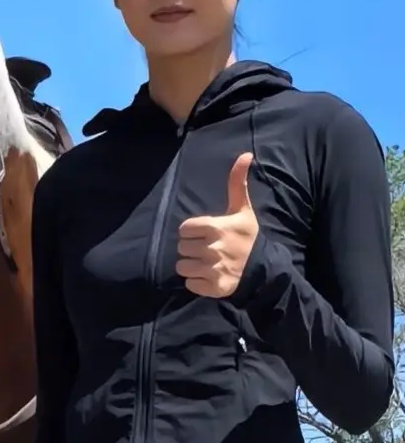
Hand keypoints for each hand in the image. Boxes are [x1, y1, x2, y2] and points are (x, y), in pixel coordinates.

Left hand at [176, 153, 257, 297]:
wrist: (261, 268)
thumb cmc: (247, 236)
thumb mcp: (242, 209)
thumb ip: (237, 183)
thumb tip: (245, 154)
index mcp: (215, 228)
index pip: (183, 229)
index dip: (192, 232)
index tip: (206, 234)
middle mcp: (212, 249)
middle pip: (181, 248)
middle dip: (191, 248)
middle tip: (207, 249)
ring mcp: (212, 269)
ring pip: (182, 266)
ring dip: (191, 266)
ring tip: (206, 263)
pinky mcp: (212, 287)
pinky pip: (189, 284)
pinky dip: (196, 282)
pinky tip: (209, 276)